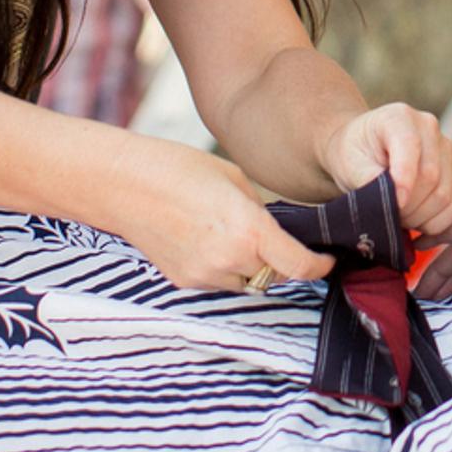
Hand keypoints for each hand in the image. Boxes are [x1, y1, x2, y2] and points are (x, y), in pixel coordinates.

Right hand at [99, 140, 332, 293]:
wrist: (124, 184)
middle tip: (270, 236)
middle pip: (274, 275)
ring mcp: (205, 276)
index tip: (326, 260)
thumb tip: (279, 229)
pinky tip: (207, 240)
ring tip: (231, 234)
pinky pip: (219, 282)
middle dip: (279, 260)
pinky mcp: (185, 281)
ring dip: (251, 266)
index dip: (319, 267)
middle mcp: (229, 260)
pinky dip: (224, 268)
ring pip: (247, 282)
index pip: (299, 266)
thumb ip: (262, 211)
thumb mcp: (235, 179)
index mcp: (249, 230)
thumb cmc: (180, 169)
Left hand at [320, 101, 451, 235]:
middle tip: (388, 217)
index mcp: (399, 117)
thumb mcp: (349, 163)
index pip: (410, 147)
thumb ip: (368, 178)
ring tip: (399, 217)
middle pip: (431, 176)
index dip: (404, 181)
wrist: (364, 151)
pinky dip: (437, 222)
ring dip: (421, 217)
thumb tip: (392, 201)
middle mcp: (429, 128)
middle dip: (408, 206)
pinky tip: (416, 222)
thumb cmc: (353, 155)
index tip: (394, 205)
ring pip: (444, 195)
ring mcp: (446, 148)